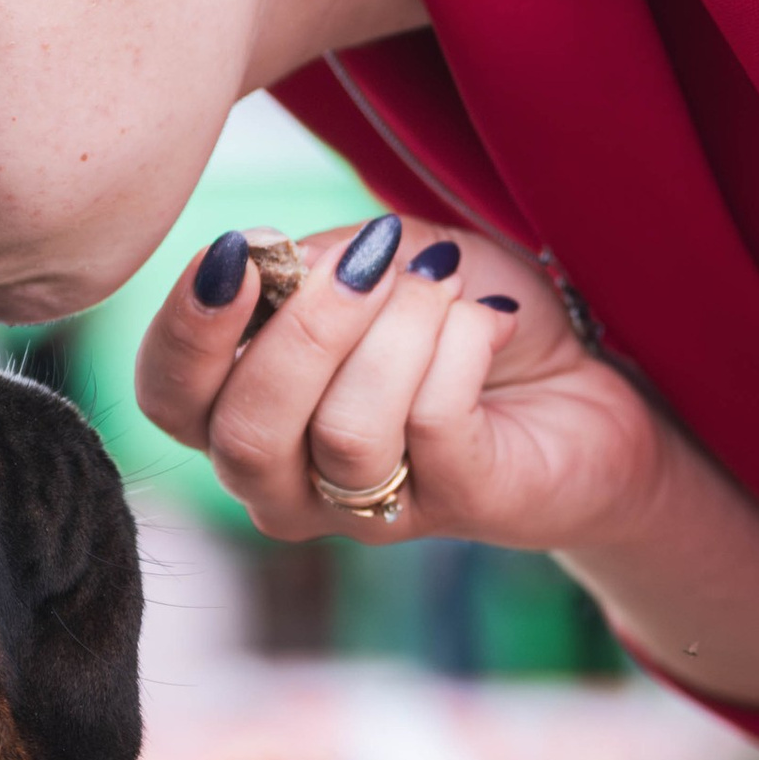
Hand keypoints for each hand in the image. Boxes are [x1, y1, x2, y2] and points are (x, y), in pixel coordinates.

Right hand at [134, 215, 668, 554]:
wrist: (592, 374)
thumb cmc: (459, 314)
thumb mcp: (379, 260)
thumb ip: (312, 264)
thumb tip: (270, 264)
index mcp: (239, 411)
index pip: (166, 398)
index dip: (185, 330)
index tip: (237, 250)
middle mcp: (284, 480)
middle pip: (243, 433)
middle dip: (304, 330)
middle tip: (369, 259)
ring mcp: (365, 509)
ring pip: (343, 432)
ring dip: (398, 330)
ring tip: (442, 281)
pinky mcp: (457, 508)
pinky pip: (433, 429)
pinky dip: (460, 345)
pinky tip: (489, 316)